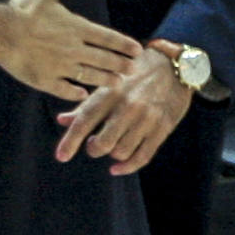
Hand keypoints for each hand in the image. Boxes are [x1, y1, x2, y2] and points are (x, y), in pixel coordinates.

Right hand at [0, 0, 140, 101]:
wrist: (0, 33)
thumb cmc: (23, 9)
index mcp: (75, 28)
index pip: (107, 37)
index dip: (124, 44)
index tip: (137, 51)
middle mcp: (73, 49)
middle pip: (103, 59)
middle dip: (120, 65)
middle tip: (132, 70)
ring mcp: (60, 67)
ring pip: (89, 76)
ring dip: (104, 80)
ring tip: (117, 83)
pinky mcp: (45, 80)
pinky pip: (64, 89)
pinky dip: (75, 93)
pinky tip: (81, 95)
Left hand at [54, 46, 191, 174]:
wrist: (173, 66)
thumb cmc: (133, 75)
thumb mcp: (108, 84)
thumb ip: (86, 105)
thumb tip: (62, 121)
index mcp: (109, 93)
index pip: (84, 121)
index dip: (70, 141)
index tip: (61, 157)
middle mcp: (127, 107)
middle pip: (103, 143)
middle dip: (94, 149)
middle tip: (93, 145)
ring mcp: (146, 119)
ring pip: (121, 151)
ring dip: (112, 154)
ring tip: (111, 145)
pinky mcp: (163, 128)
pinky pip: (143, 156)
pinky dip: (127, 166)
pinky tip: (117, 168)